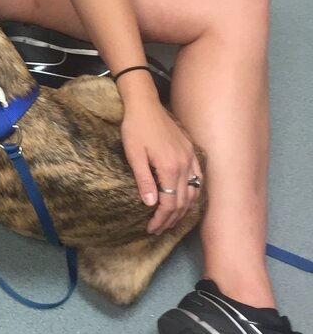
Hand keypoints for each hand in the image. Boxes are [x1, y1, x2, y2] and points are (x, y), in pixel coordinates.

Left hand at [120, 98, 203, 233]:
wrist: (145, 105)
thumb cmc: (135, 129)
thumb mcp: (134, 155)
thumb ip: (144, 180)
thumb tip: (151, 204)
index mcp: (169, 167)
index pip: (169, 203)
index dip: (161, 219)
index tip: (151, 228)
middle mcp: (184, 164)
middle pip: (183, 201)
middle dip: (171, 218)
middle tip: (158, 228)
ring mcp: (190, 157)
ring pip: (193, 192)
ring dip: (184, 209)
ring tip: (170, 219)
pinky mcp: (191, 150)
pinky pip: (199, 177)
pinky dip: (194, 193)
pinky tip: (187, 199)